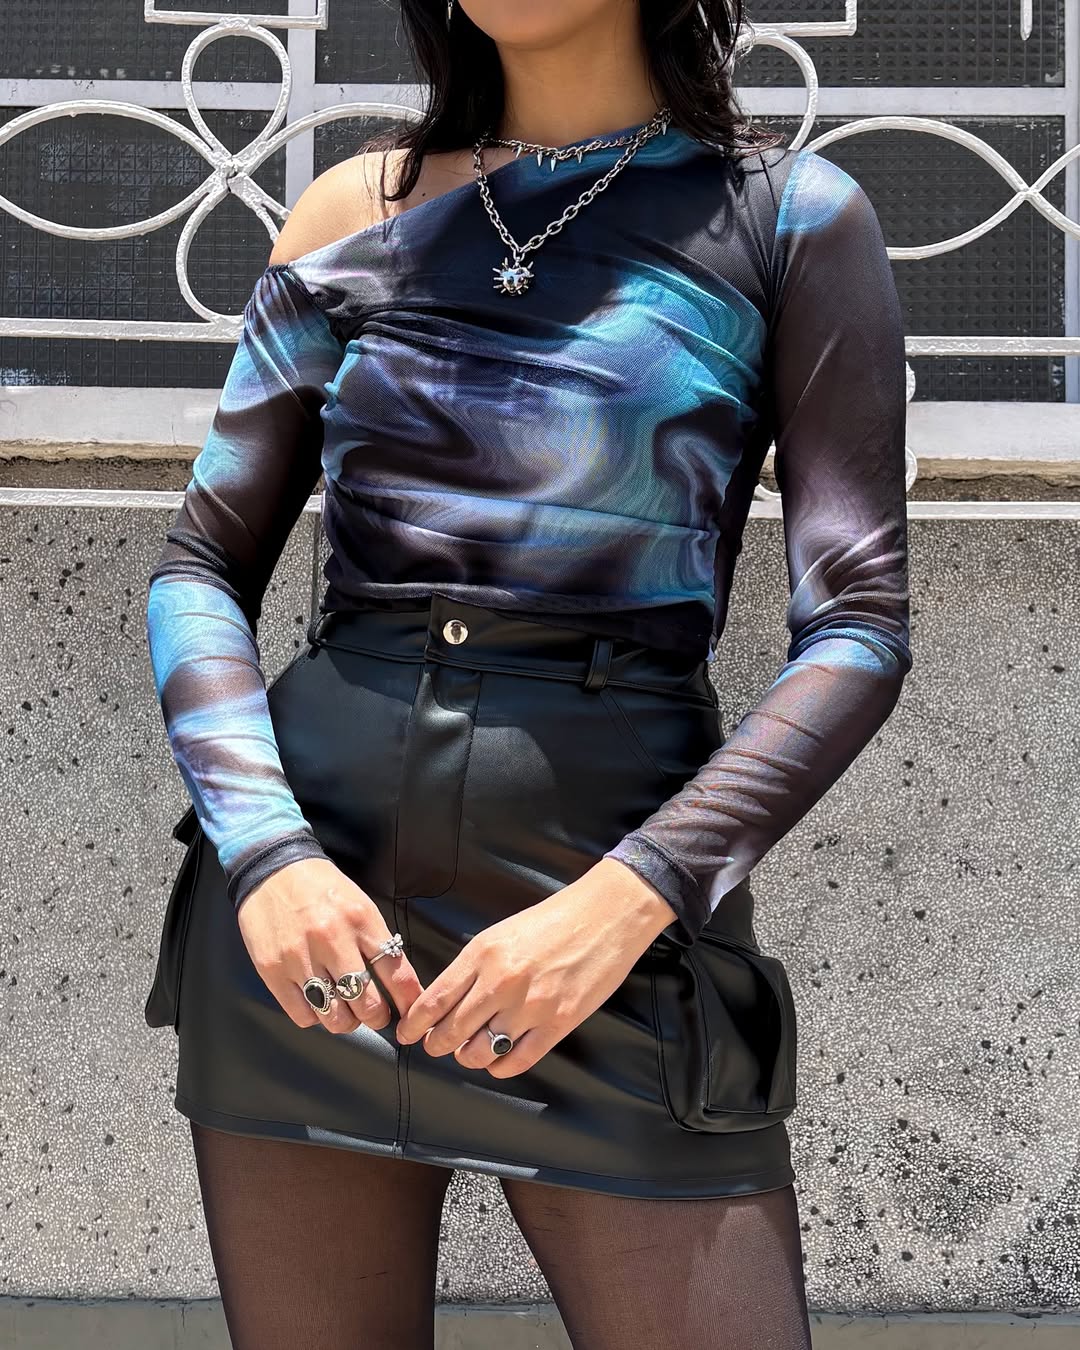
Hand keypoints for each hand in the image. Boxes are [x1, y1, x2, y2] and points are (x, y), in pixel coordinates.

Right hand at [237, 858, 423, 1034]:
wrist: (272, 870)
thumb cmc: (321, 889)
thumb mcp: (360, 904)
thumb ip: (376, 941)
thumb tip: (396, 983)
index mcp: (360, 921)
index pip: (396, 973)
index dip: (408, 1001)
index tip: (411, 1013)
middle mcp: (332, 941)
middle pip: (366, 1004)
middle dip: (377, 1017)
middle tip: (375, 1015)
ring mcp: (301, 958)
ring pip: (334, 1017)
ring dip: (346, 1022)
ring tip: (346, 1013)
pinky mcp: (273, 971)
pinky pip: (303, 1014)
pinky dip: (315, 1016)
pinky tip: (317, 1003)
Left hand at [394, 858, 676, 1077]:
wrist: (606, 914)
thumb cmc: (553, 919)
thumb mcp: (501, 933)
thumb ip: (473, 966)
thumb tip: (445, 1000)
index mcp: (483, 954)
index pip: (434, 1001)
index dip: (414, 1025)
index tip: (407, 1033)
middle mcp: (502, 982)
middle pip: (451, 1031)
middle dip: (437, 1045)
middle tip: (435, 1046)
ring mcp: (531, 1006)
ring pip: (480, 1051)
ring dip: (468, 1057)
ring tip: (468, 1052)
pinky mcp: (559, 1023)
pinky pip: (517, 1061)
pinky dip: (500, 1068)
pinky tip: (497, 1061)